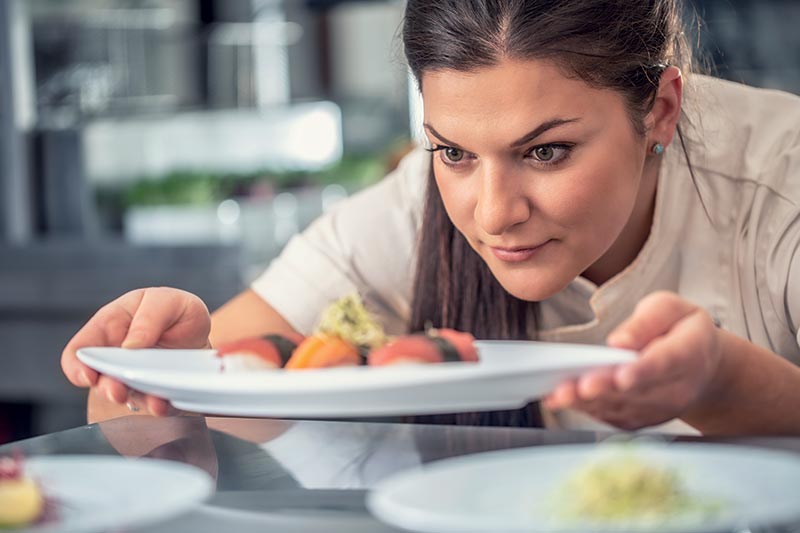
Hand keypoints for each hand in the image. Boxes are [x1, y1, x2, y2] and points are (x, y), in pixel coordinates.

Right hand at [61, 287, 211, 416]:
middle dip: (106, 388)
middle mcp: (116, 356)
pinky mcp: (152, 390)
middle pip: (98, 379)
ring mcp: (133, 376)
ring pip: (124, 395)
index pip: (80, 349)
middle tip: (117, 391)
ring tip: (149, 400)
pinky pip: (150, 403)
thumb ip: (148, 318)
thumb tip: (130, 345)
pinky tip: (163, 403)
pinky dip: (156, 406)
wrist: (200, 328)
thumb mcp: (165, 301)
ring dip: (133, 400)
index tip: (87, 376)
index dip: (77, 365)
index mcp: (110, 327)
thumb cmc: (175, 309)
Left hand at [543, 291, 721, 429]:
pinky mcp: (644, 419)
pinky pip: (614, 417)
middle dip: (606, 389)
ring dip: (589, 403)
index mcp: (689, 354)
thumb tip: (619, 341)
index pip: (665, 364)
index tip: (622, 375)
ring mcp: (661, 409)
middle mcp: (678, 388)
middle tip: (578, 385)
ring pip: (622, 408)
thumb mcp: (670, 309)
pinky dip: (587, 410)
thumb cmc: (681, 330)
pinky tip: (562, 400)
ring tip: (560, 394)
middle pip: (638, 391)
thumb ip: (646, 321)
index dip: (642, 371)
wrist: (704, 366)